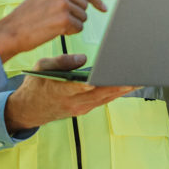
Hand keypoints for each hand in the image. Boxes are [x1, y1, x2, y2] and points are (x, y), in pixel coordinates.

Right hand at [0, 0, 106, 62]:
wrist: (11, 31)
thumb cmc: (28, 16)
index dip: (95, 0)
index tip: (103, 8)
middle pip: (85, 5)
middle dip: (75, 14)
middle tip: (55, 19)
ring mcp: (63, 3)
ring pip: (83, 17)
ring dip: (72, 24)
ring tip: (52, 23)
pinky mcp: (64, 18)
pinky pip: (79, 28)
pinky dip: (70, 32)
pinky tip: (54, 30)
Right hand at [4, 54, 135, 131]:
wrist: (28, 110)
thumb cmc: (35, 85)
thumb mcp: (41, 66)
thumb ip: (62, 61)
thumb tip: (83, 58)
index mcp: (62, 90)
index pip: (84, 85)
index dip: (100, 81)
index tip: (113, 74)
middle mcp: (74, 102)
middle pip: (102, 92)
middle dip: (121, 83)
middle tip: (138, 73)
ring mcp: (80, 108)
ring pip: (106, 98)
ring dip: (123, 89)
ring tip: (140, 77)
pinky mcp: (84, 109)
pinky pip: (103, 101)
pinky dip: (116, 92)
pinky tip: (128, 85)